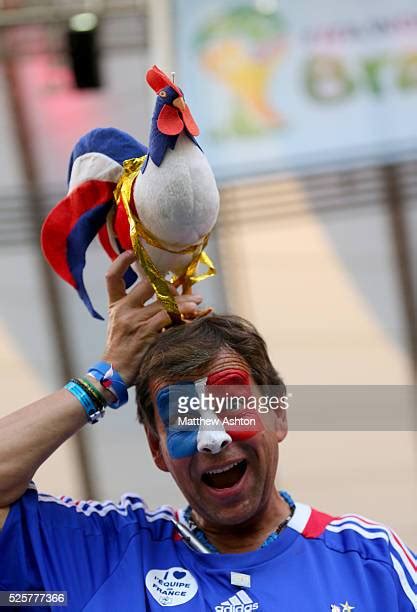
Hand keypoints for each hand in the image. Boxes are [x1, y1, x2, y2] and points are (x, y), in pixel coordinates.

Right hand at [101, 251, 202, 385]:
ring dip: (184, 300)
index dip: (121, 261)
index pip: (111, 277)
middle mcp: (123, 310)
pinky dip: (183, 313)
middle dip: (168, 284)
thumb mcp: (120, 326)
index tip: (133, 252)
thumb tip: (161, 300)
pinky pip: (168, 317)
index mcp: (115, 306)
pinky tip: (194, 312)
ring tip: (198, 301)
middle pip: (147, 285)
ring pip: (163, 301)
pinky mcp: (145, 333)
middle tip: (183, 285)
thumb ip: (135, 310)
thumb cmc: (122, 351)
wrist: (112, 375)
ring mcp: (134, 321)